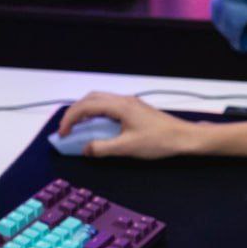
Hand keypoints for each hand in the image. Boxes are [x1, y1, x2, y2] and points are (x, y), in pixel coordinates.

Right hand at [58, 92, 201, 158]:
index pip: (86, 107)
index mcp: (120, 106)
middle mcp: (123, 100)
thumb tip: (85, 149)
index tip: (63, 134)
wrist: (183, 137)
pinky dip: (97, 114)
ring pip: (100, 100)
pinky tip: (97, 128)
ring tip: (78, 128)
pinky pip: (109, 106)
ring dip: (86, 112)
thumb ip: (102, 148)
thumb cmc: (159, 141)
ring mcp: (130, 103)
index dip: (70, 119)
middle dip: (75, 112)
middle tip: (66, 129)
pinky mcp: (134, 109)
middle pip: (90, 98)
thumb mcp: (127, 148)